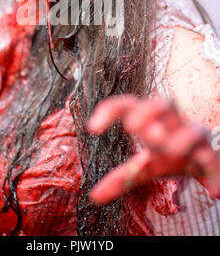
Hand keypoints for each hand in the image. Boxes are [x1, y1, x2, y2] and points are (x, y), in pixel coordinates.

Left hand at [88, 94, 219, 203]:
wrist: (206, 160)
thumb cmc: (171, 156)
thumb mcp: (146, 166)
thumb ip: (122, 177)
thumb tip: (93, 195)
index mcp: (153, 122)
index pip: (130, 105)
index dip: (111, 110)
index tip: (92, 128)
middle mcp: (174, 124)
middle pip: (162, 104)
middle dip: (149, 112)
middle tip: (132, 127)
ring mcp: (195, 138)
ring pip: (192, 129)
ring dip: (182, 137)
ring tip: (169, 148)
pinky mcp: (212, 157)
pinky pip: (215, 161)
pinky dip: (215, 174)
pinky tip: (213, 192)